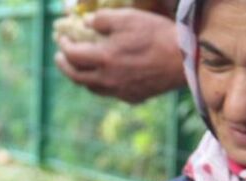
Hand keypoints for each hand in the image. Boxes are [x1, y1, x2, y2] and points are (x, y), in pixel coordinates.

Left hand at [56, 8, 185, 102]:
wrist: (185, 60)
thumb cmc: (157, 35)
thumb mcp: (128, 18)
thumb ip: (103, 19)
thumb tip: (87, 23)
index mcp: (102, 59)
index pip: (72, 54)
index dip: (63, 45)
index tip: (61, 37)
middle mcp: (106, 79)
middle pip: (76, 76)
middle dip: (64, 65)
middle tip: (60, 57)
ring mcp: (119, 91)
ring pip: (91, 87)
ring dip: (81, 77)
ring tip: (80, 67)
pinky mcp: (133, 97)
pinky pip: (110, 92)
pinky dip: (101, 84)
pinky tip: (105, 76)